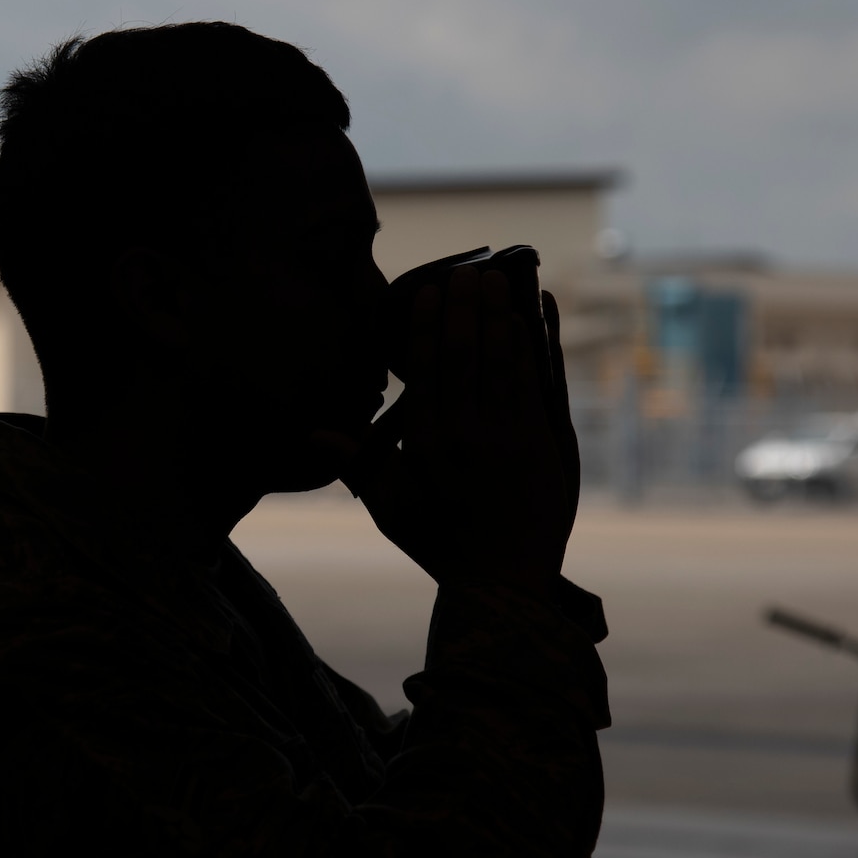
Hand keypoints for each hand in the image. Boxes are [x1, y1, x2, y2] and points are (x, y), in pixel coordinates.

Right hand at [335, 268, 579, 602]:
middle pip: (463, 355)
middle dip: (464, 307)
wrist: (503, 587)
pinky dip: (532, 348)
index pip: (424, 369)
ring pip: (501, 361)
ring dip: (499, 315)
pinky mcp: (543, 446)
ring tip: (498, 280)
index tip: (429, 292)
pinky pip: (535, 384)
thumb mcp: (392, 508)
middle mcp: (464, 436)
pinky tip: (528, 320)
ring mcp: (507, 439)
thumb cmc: (442, 546)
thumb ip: (359, 464)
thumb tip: (314, 433)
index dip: (426, 325)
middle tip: (466, 271)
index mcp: (425, 446)